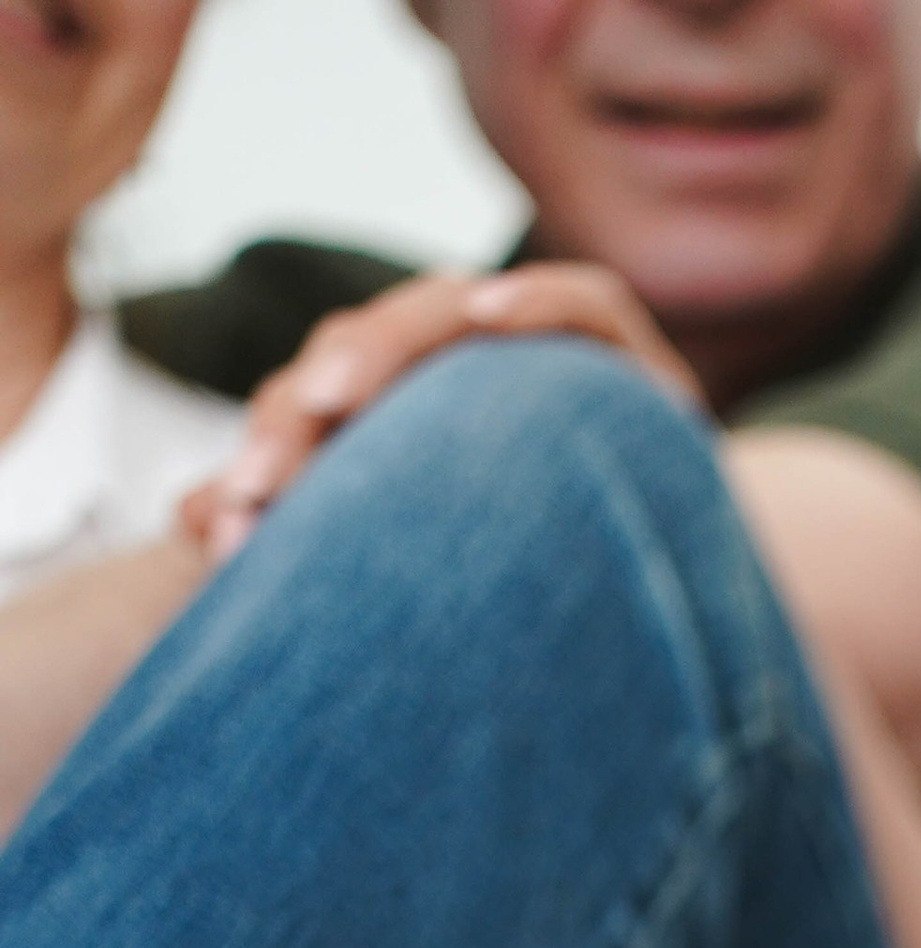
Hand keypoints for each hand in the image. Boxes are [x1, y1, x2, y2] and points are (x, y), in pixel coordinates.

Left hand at [181, 265, 702, 564]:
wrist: (689, 630)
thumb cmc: (544, 607)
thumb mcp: (419, 585)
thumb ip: (315, 537)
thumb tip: (189, 518)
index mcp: (421, 421)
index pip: (329, 405)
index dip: (273, 450)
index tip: (230, 522)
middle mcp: (475, 379)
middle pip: (374, 350)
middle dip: (310, 405)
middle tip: (265, 471)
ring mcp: (551, 365)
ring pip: (455, 316)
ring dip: (392, 341)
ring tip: (336, 389)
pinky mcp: (638, 365)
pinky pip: (586, 307)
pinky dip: (539, 301)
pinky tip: (488, 314)